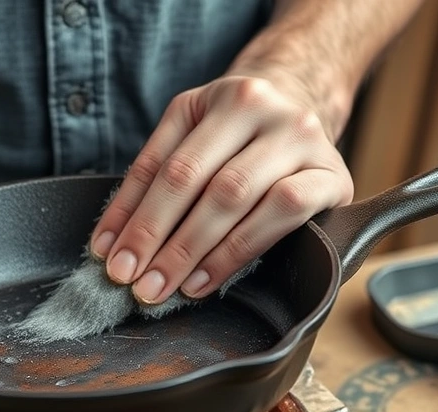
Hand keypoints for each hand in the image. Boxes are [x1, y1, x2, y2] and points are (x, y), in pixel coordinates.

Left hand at [89, 70, 353, 304]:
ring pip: (232, 194)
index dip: (127, 212)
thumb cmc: (244, 143)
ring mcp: (300, 137)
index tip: (106, 256)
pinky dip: (236, 250)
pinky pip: (281, 211)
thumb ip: (157, 182)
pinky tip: (206, 278)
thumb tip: (111, 244)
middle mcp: (260, 106)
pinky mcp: (332, 174)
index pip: (161, 163)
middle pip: (191, 177)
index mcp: (216, 98)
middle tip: (129, 279)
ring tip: (162, 286)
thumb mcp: (198, 141)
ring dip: (189, 249)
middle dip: (153, 235)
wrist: (313, 117)